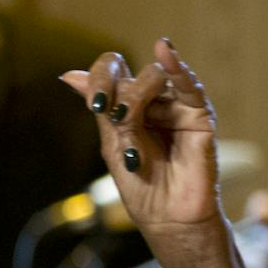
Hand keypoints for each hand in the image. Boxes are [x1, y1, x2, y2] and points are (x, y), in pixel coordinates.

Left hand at [60, 38, 232, 267]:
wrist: (167, 217)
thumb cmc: (140, 186)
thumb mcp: (113, 144)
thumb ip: (101, 107)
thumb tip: (69, 75)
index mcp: (126, 106)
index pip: (112, 72)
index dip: (99, 78)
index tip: (94, 102)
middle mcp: (152, 101)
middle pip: (132, 74)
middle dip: (120, 93)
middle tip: (118, 118)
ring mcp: (176, 106)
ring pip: (156, 77)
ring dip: (138, 94)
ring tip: (129, 121)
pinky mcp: (198, 115)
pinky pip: (189, 85)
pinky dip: (177, 67)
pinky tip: (165, 50)